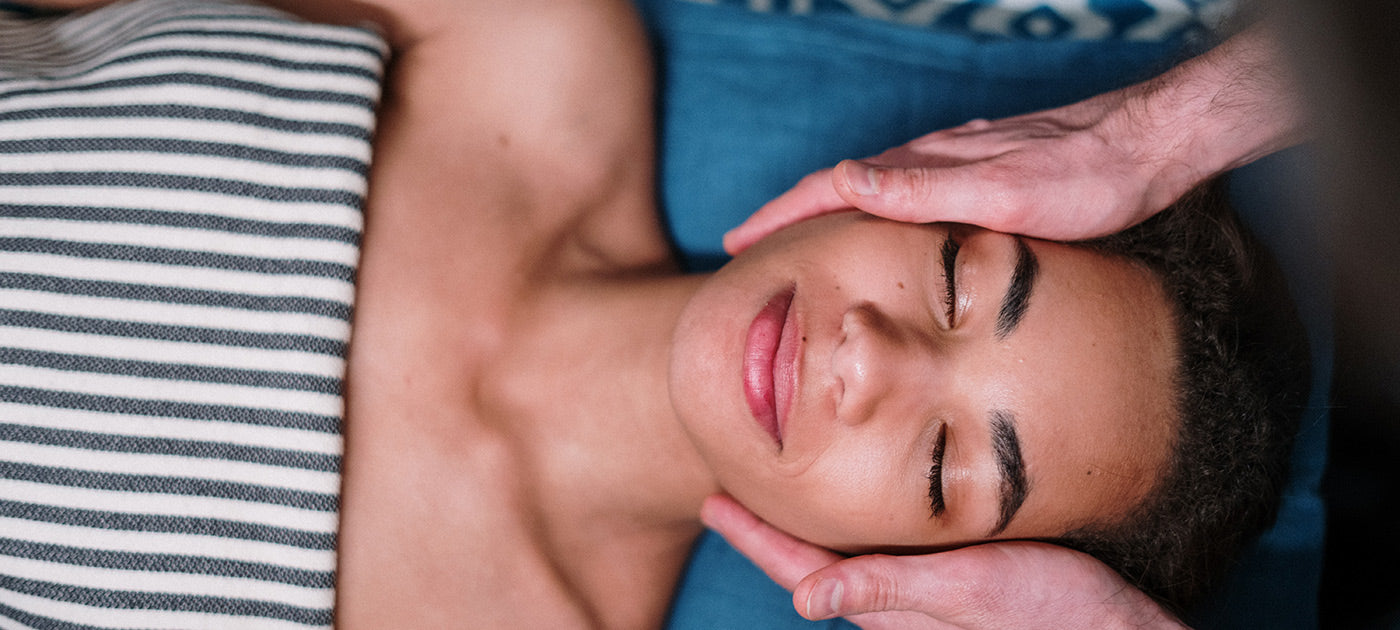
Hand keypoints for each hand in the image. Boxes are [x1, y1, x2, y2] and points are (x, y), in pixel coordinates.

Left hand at [700, 494, 1188, 629]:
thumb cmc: (1052, 614)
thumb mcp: (968, 591)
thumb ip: (888, 587)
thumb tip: (803, 598)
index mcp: (891, 603)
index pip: (801, 567)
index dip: (754, 535)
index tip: (712, 502)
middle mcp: (899, 602)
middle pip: (814, 561)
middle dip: (770, 529)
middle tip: (730, 490)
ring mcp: (927, 596)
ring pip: (848, 557)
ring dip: (808, 528)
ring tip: (779, 495)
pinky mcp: (959, 582)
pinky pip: (886, 555)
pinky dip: (857, 527)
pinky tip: (864, 509)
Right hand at [723, 27, 1303, 254]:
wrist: (1148, 147)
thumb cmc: (1082, 178)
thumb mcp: (1000, 192)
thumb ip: (919, 188)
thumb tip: (839, 181)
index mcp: (923, 167)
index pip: (828, 189)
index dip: (777, 217)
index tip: (735, 244)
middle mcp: (931, 161)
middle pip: (838, 188)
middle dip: (787, 216)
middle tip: (747, 248)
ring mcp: (954, 165)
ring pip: (870, 191)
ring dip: (824, 214)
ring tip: (797, 242)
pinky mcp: (979, 175)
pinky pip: (904, 194)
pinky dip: (871, 212)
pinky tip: (881, 228)